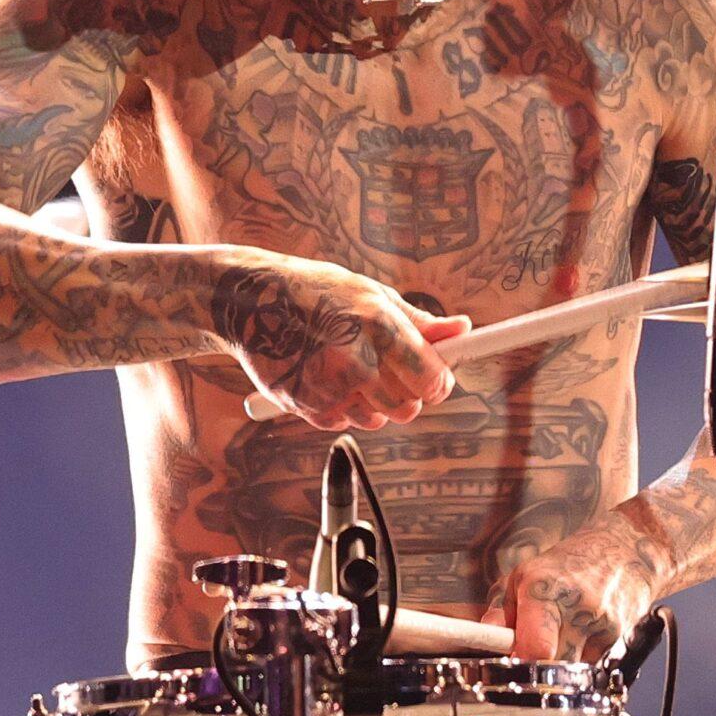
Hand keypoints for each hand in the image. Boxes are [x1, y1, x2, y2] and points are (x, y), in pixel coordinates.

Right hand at [214, 254, 468, 430]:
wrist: (252, 302)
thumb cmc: (320, 292)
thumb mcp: (371, 295)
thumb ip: (419, 321)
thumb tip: (463, 329)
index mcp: (379, 325)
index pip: (432, 378)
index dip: (439, 382)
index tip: (436, 377)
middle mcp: (356, 361)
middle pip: (408, 407)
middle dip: (409, 395)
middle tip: (392, 372)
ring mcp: (330, 387)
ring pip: (378, 419)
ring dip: (375, 402)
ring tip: (353, 368)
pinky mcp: (307, 406)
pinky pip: (345, 423)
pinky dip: (344, 408)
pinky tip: (327, 377)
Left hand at [493, 521, 661, 662]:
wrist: (625, 549)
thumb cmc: (571, 563)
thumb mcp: (523, 575)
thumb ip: (499, 611)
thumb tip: (486, 641)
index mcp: (545, 589)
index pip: (536, 648)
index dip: (520, 664)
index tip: (512, 665)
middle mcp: (578, 609)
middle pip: (553, 668)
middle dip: (537, 670)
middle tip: (530, 656)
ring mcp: (604, 627)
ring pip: (573, 674)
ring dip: (560, 668)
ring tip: (560, 638)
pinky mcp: (622, 642)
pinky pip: (592, 667)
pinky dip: (581, 660)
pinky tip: (582, 636)